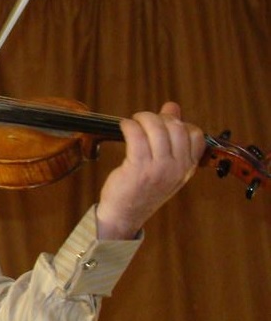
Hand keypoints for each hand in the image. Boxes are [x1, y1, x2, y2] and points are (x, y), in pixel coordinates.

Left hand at [97, 102, 205, 238]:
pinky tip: (125, 126)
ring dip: (143, 118)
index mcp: (187, 167)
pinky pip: (136, 136)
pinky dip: (129, 125)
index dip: (179, 122)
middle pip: (176, 127)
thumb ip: (170, 135)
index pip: (195, 134)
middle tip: (145, 120)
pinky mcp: (138, 168)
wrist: (124, 214)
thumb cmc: (142, 187)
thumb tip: (172, 106)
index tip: (163, 124)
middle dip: (159, 117)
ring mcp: (159, 169)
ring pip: (157, 128)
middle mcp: (177, 168)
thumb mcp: (164, 164)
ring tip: (134, 122)